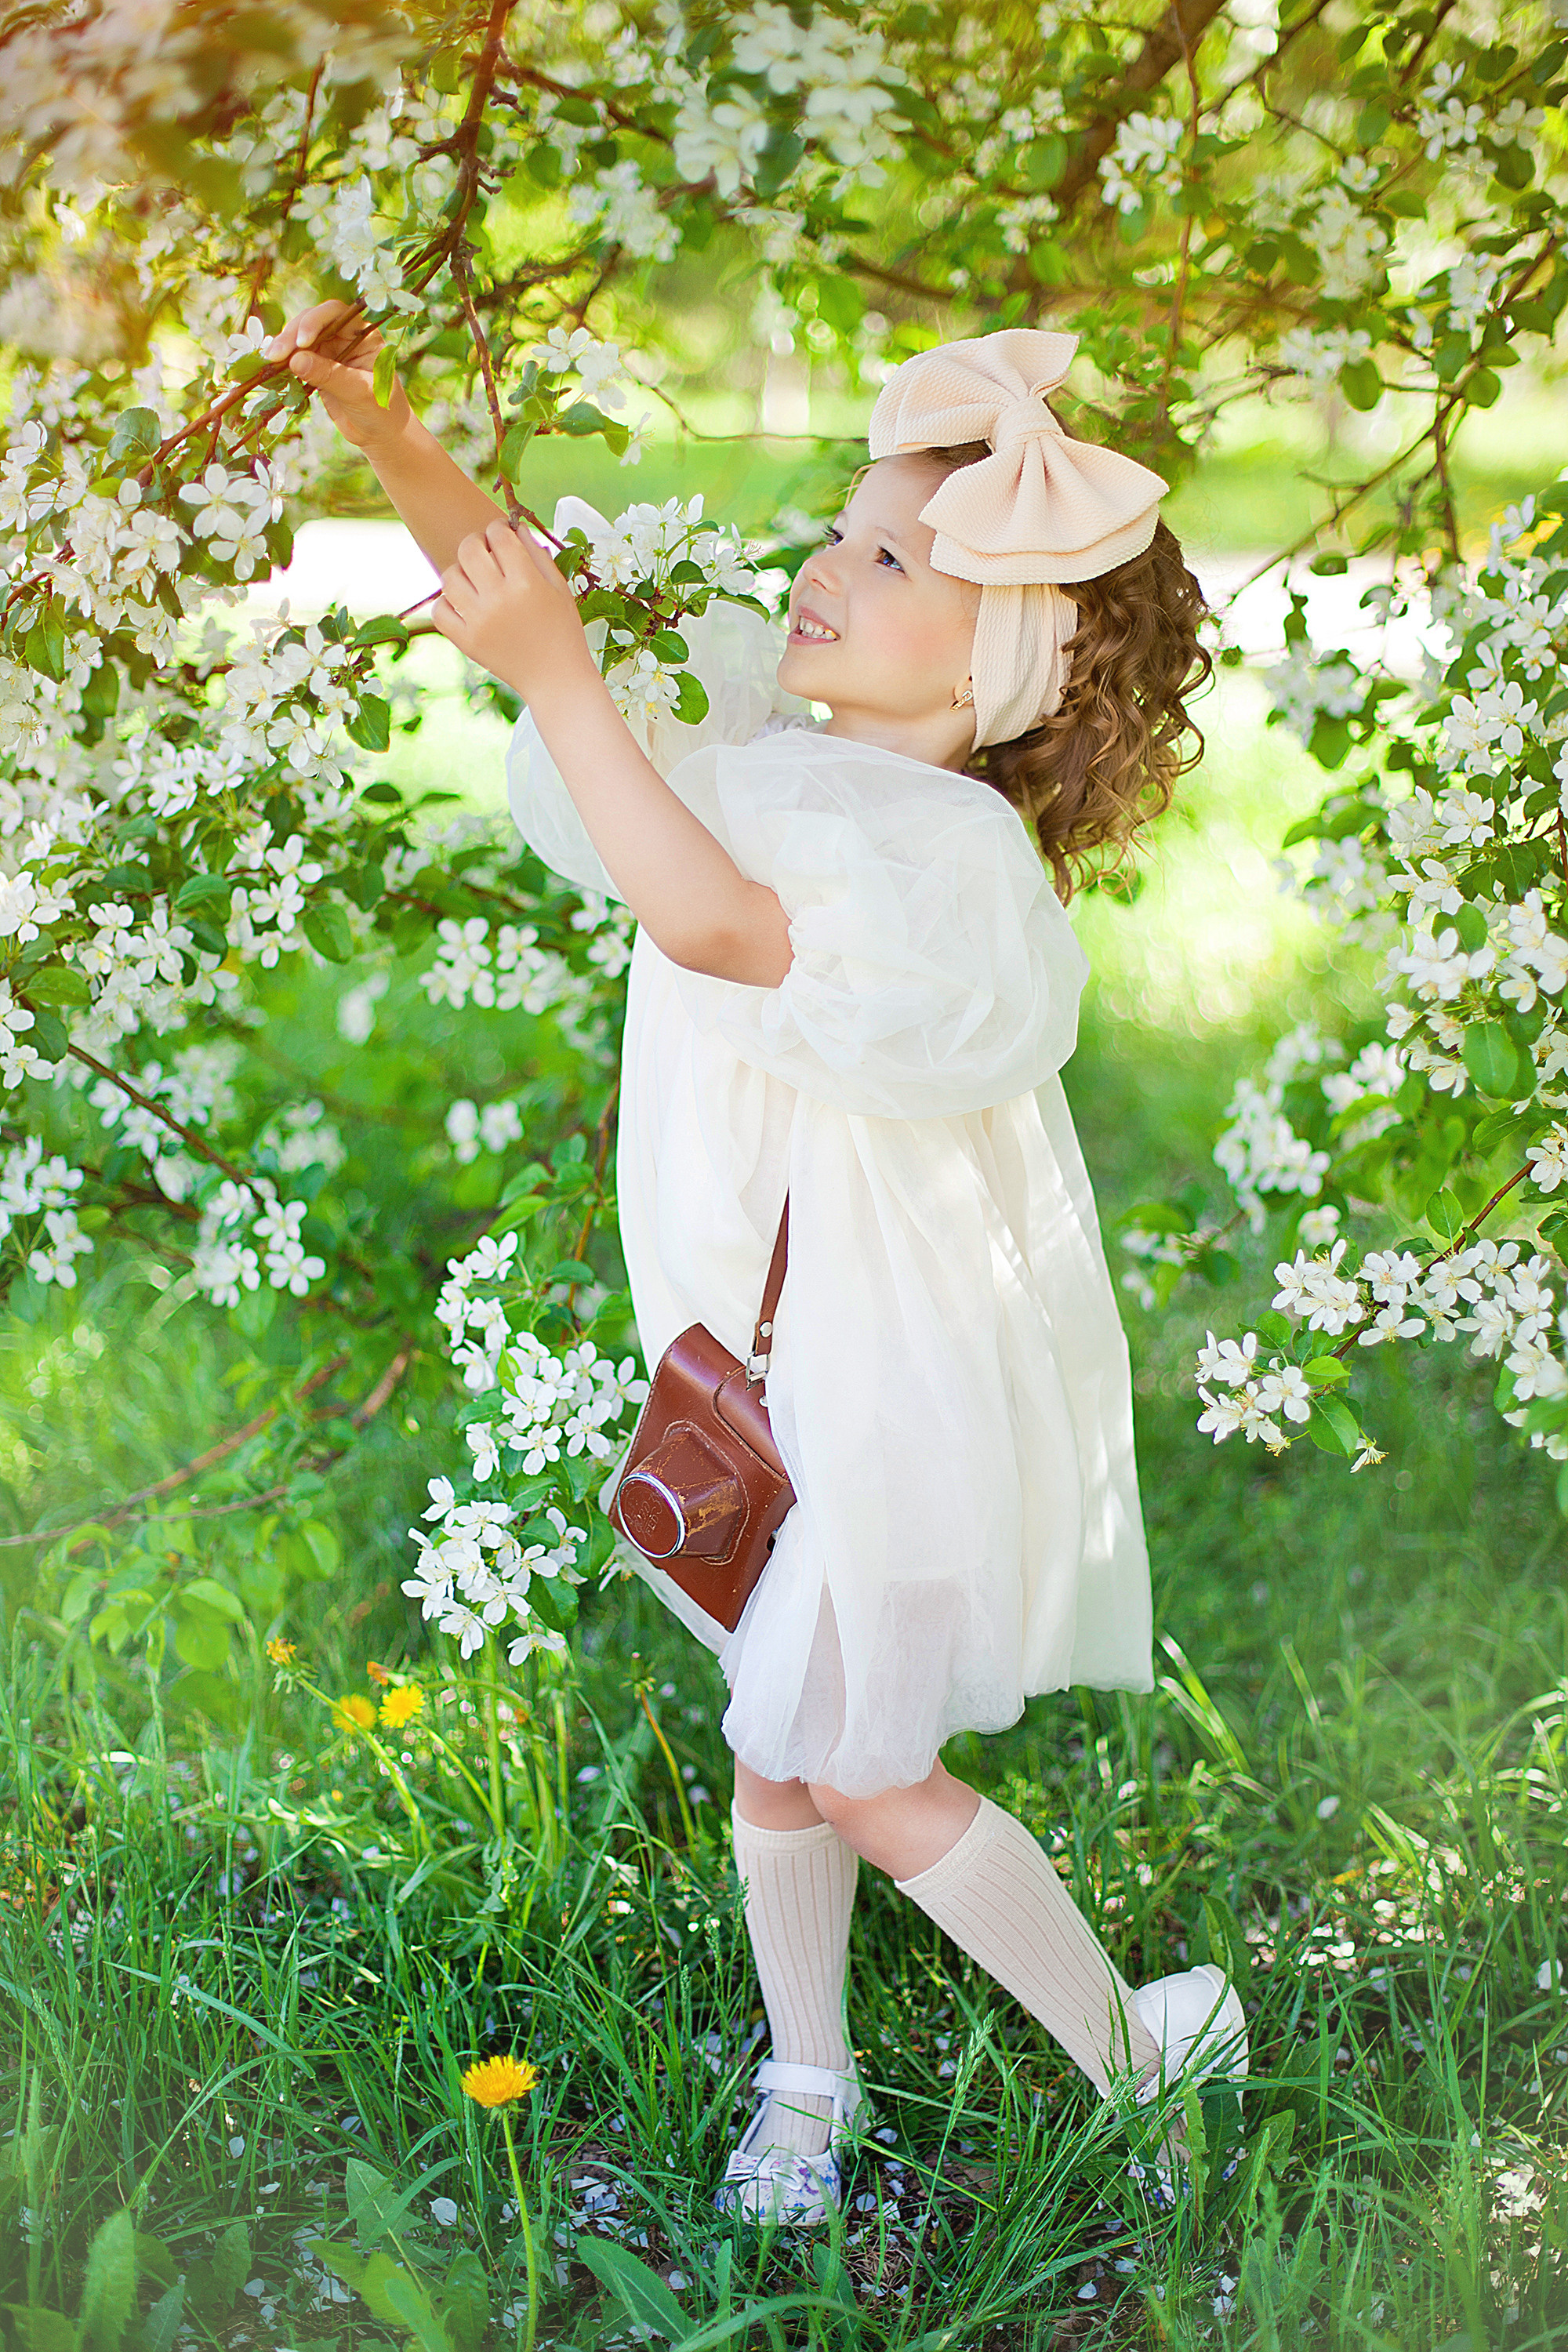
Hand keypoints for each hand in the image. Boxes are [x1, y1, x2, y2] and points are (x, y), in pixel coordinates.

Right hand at [267, 298, 410, 453]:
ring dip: (283, 347)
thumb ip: (329, 375)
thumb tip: (295, 361)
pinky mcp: (316, 368)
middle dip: (292, 336)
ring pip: (300, 339)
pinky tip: (272, 369)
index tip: (302, 342)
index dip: (315, 321)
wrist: (381, 435)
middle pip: (312, 323)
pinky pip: (295, 359)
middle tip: (275, 355)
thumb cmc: (381, 411)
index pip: (335, 314)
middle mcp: (344, 337)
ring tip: (270, 361)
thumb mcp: (358, 392)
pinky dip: (283, 363)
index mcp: (363, 334)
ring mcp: (329, 351)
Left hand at [425, 517, 595, 700]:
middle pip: (469, 550)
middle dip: (476, 543)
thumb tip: (514, 527)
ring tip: (474, 579)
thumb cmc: (563, 631)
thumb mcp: (559, 589)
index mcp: (526, 583)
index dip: (499, 529)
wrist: (556, 679)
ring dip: (460, 571)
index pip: (499, 536)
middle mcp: (499, 600)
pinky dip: (446, 602)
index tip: (502, 535)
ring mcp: (479, 622)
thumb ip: (538, 555)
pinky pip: (440, 610)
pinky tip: (463, 603)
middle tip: (484, 552)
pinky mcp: (467, 641)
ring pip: (449, 577)